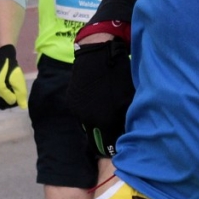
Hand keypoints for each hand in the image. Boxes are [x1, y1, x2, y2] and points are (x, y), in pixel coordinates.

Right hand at [0, 44, 27, 109]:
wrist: (5, 61)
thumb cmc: (12, 71)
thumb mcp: (19, 82)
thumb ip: (21, 95)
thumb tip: (23, 107)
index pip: (11, 102)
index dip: (17, 98)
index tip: (19, 90)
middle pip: (5, 105)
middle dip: (12, 100)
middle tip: (16, 91)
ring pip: (2, 103)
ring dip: (9, 99)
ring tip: (13, 90)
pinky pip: (0, 99)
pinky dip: (5, 97)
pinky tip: (9, 90)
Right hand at [66, 38, 133, 157]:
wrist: (98, 52)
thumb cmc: (118, 74)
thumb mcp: (128, 98)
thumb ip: (126, 119)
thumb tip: (126, 133)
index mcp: (103, 121)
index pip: (107, 146)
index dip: (113, 146)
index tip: (119, 142)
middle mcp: (86, 120)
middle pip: (95, 137)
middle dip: (104, 136)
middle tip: (113, 129)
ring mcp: (76, 110)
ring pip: (86, 125)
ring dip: (95, 123)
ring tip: (105, 111)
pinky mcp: (70, 100)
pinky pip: (80, 113)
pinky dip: (88, 110)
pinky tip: (96, 99)